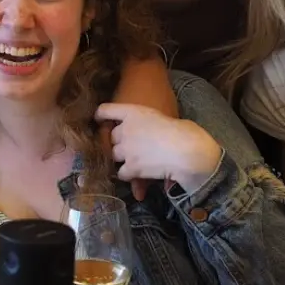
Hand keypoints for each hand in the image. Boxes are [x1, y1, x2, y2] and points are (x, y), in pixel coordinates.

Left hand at [97, 103, 222, 194]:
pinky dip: (127, 175)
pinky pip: (122, 172)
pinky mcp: (131, 167)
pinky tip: (135, 175)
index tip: (98, 119)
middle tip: (128, 147)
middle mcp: (125, 129)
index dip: (100, 115)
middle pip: (110, 136)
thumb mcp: (163, 117)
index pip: (106, 109)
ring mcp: (126, 149)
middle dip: (117, 142)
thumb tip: (147, 132)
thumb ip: (148, 123)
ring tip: (133, 161)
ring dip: (121, 158)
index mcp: (133, 112)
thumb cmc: (182, 130)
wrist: (186, 150)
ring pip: (114, 155)